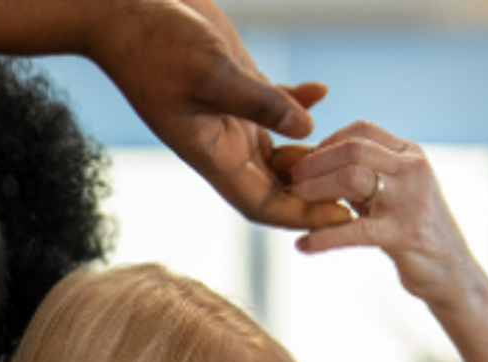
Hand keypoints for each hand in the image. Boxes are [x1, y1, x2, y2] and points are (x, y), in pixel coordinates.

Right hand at [95, 1, 352, 229]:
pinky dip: (302, 103)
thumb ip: (261, 101)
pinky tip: (322, 87)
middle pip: (278, 185)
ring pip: (281, 151)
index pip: (262, 205)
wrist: (124, 14)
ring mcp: (230, 115)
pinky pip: (277, 107)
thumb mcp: (212, 73)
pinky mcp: (235, 86)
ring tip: (352, 144)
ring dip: (315, 152)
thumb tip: (307, 130)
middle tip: (363, 182)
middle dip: (318, 190)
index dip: (303, 216)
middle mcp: (223, 142)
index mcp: (211, 153)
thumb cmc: (156, 46)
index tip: (344, 216)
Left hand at [285, 121, 487, 306]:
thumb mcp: (391, 192)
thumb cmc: (411, 229)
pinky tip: (303, 246)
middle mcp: (413, 170)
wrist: (451, 272)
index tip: (303, 162)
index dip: (325, 143)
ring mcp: (411, 201)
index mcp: (410, 154)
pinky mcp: (406, 235)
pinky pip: (356, 230)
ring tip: (294, 204)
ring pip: (352, 179)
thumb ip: (362, 174)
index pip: (362, 130)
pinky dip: (324, 237)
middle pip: (353, 149)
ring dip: (315, 190)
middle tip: (291, 181)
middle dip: (315, 163)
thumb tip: (313, 162)